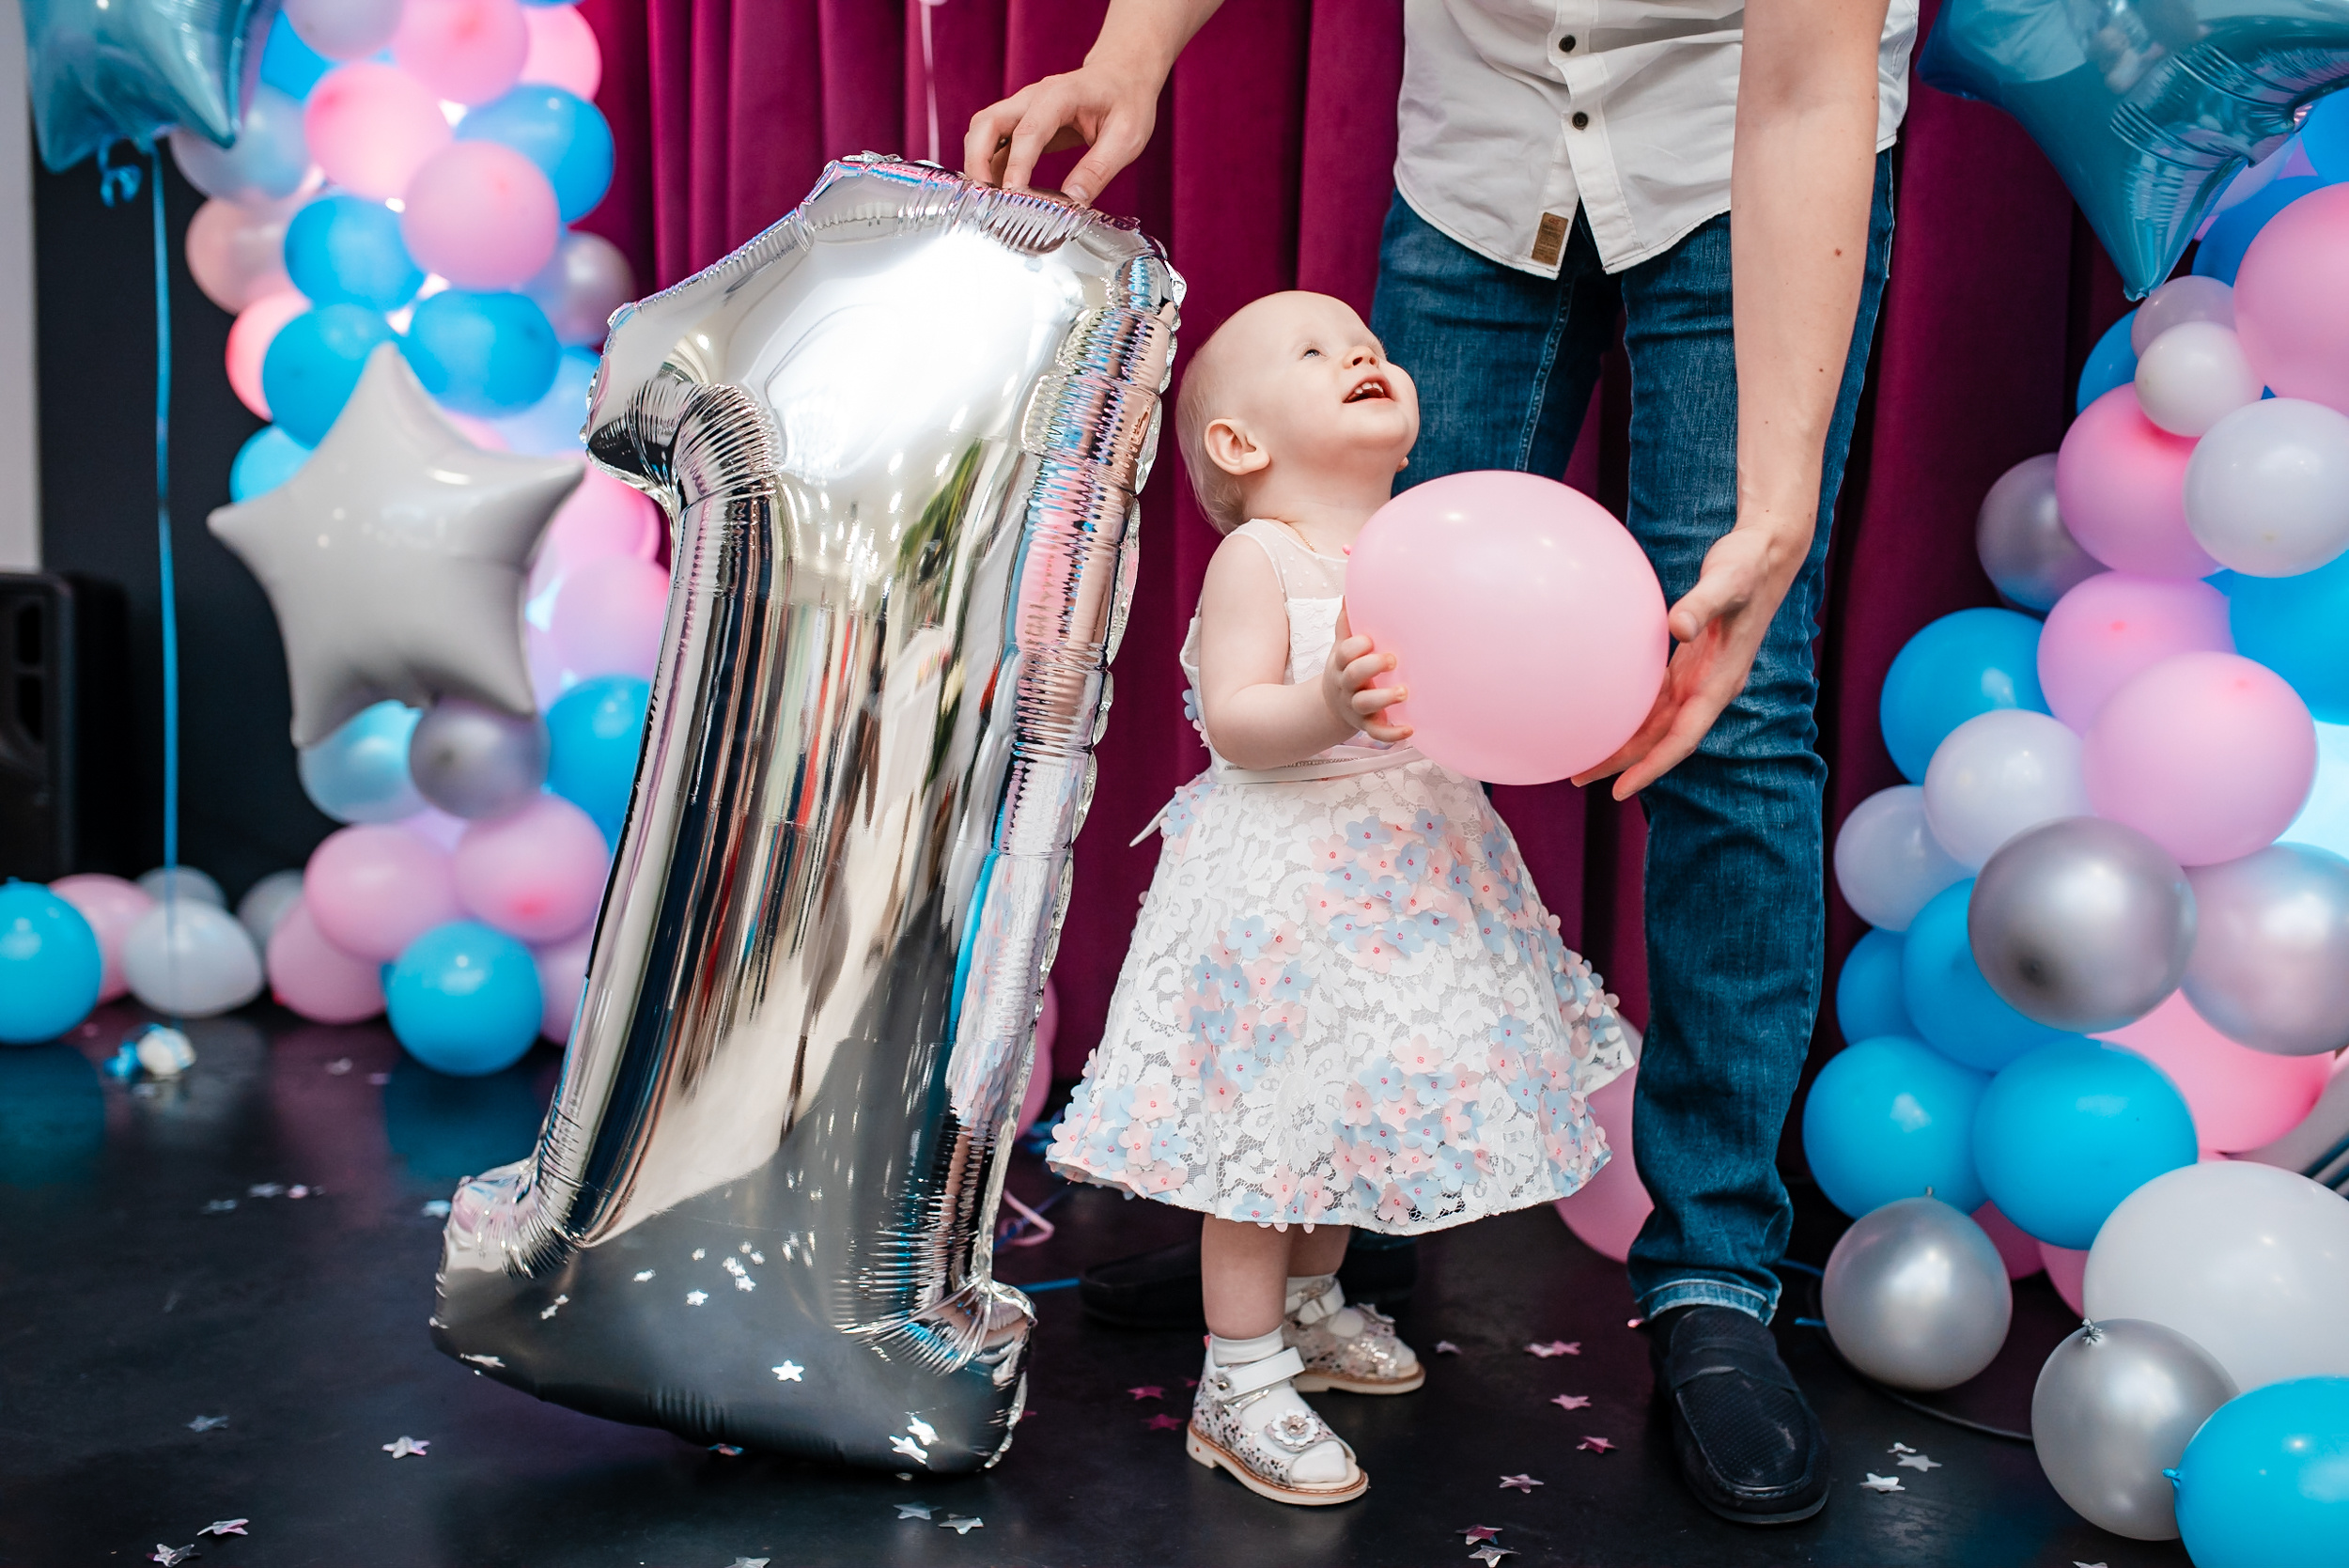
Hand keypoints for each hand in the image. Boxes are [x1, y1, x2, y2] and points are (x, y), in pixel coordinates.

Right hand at [963, 63, 1158, 205]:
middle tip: (985, 199)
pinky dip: (989, 166)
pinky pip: (994, 142)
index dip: (1017, 164)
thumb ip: (1098, 170)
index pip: (1029, 131)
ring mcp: (1023, 108)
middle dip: (977, 162)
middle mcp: (1032, 97)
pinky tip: (999, 193)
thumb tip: (1072, 203)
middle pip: (986, 123)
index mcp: (1060, 96)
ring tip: (987, 200)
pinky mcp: (1022, 122)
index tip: (1012, 195)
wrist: (1123, 75)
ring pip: (983, 130)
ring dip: (977, 163)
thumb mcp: (1126, 138)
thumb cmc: (1127, 101)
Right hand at [1323, 613, 1412, 744]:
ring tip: (1404, 692)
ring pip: (1365, 704)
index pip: (1345, 653)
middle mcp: (1347, 685)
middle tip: (1392, 659)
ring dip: (1384, 698)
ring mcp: (1355, 706)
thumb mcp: (1342, 647)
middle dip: (1372, 667)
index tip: (1371, 641)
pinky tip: (1410, 730)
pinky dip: (1392, 733)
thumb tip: (1349, 594)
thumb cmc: (1346, 669)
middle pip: (1353, 675)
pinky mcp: (1366, 724)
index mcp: (1342, 663)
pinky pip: (1377, 732)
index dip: (1356, 647)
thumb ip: (1348, 624)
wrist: (1332, 705)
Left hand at [1571, 519, 1807, 798]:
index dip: (1653, 766)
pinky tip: (1604, 714)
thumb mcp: (1726, 582)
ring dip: (1625, 742)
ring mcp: (1699, 678)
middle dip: (1625, 762)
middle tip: (1579, 776)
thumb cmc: (1746, 567)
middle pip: (1663, 739)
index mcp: (1720, 682)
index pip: (1683, 738)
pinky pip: (1657, 698)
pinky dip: (1632, 712)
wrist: (1764, 555)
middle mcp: (1709, 688)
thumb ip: (1702, 604)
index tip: (1622, 788)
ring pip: (1657, 723)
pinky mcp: (1689, 663)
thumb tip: (1677, 627)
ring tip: (1583, 755)